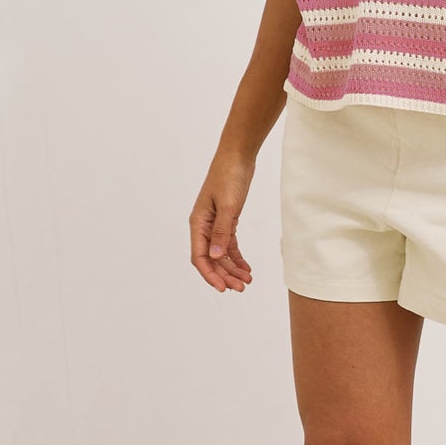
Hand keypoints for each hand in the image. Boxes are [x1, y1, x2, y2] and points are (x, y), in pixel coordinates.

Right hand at [189, 149, 256, 291]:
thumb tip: (215, 257)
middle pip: (211, 259)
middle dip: (224, 275)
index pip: (200, 257)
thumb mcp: (228, 205)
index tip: (222, 288)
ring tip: (247, 280)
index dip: (210, 274)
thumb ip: (222, 232)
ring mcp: (214, 224)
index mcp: (198, 223)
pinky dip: (237, 257)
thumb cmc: (229, 176)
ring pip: (221, 254)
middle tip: (241, 288)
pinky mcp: (227, 220)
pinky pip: (229, 244)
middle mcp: (203, 226)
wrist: (237, 156)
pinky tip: (246, 268)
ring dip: (232, 268)